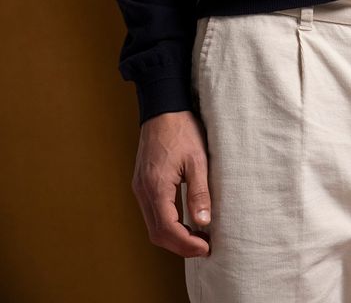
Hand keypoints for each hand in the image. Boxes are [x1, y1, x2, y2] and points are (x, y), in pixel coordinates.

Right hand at [131, 109, 211, 257]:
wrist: (163, 107)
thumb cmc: (182, 129)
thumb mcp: (198, 159)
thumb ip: (199, 192)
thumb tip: (203, 222)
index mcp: (156, 187)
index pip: (168, 229)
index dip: (187, 244)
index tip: (206, 247)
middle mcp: (143, 191)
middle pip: (157, 234)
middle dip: (181, 245)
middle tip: (204, 246)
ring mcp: (139, 187)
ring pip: (153, 226)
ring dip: (174, 237)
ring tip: (198, 237)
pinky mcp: (142, 183)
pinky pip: (151, 213)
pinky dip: (167, 224)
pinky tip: (184, 222)